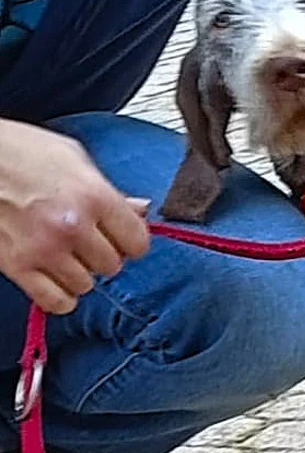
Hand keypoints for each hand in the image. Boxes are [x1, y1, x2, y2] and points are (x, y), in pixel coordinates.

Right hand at [0, 119, 150, 313]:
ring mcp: (44, 249)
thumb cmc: (18, 151)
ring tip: (65, 254)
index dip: (132, 241)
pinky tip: (55, 278)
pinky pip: (54, 301)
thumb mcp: (74, 158)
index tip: (123, 238)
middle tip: (87, 241)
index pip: (138, 243)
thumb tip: (140, 209)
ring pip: (85, 285)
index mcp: (94, 196)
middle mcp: (72, 226)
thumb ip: (110, 190)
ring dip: (79, 274)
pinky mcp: (17, 265)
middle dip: (103, 255)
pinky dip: (59, 296)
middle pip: (112, 266)